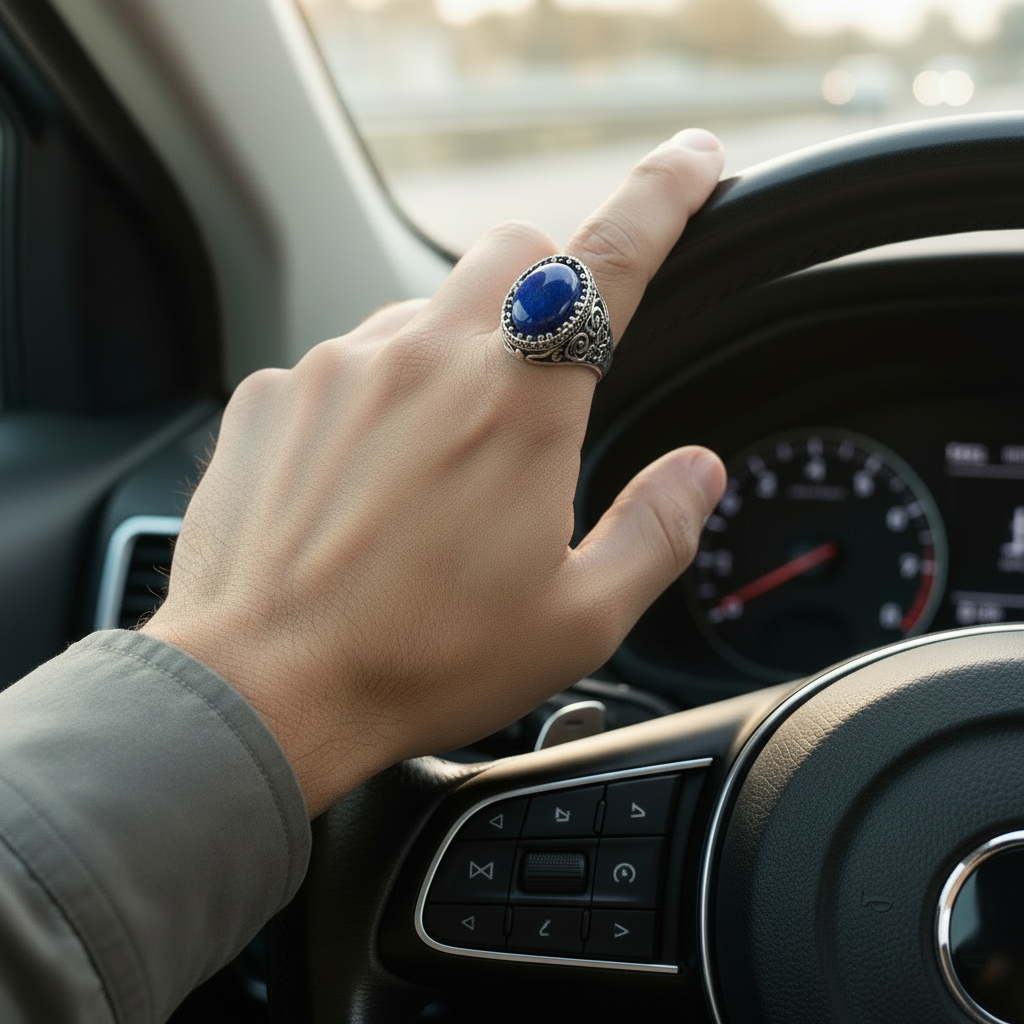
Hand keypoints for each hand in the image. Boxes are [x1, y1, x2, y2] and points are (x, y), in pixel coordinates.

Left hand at [142, 129, 727, 815]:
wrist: (262, 689)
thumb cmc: (421, 660)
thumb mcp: (578, 620)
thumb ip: (656, 531)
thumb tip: (698, 472)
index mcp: (520, 405)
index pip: (612, 259)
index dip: (664, 196)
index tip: (692, 162)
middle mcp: (426, 359)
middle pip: (511, 252)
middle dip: (545, 286)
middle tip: (541, 377)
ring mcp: (338, 369)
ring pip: (422, 308)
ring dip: (451, 356)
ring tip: (436, 470)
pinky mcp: (272, 396)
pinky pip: (344, 363)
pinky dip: (373, 398)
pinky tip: (362, 483)